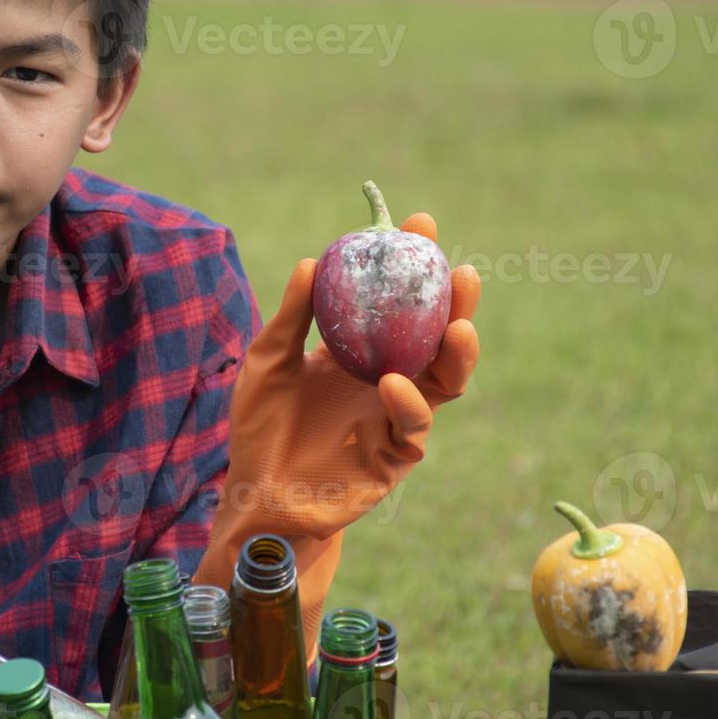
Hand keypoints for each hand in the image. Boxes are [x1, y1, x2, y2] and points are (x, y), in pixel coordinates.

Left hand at [193, 212, 479, 659]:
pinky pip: (413, 427)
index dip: (412, 265)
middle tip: (462, 272)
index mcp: (362, 351)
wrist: (256, 493)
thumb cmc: (260, 427)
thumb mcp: (268, 361)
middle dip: (456, 304)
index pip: (398, 302)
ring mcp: (396, 418)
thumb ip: (291, 316)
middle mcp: (388, 379)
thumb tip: (311, 261)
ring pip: (445, 383)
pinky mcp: (394, 457)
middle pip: (436, 337)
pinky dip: (407, 404)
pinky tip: (391, 383)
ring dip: (456, 354)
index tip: (420, 225)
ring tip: (457, 325)